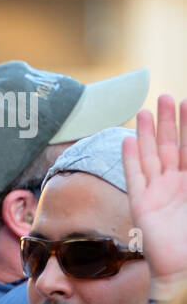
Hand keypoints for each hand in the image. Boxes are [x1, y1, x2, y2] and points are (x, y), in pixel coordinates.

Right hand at [123, 95, 186, 297]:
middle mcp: (178, 185)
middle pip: (172, 146)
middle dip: (170, 122)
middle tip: (166, 97)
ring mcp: (159, 194)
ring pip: (152, 157)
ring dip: (148, 134)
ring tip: (144, 111)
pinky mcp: (142, 205)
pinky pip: (135, 177)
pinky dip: (130, 159)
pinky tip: (126, 141)